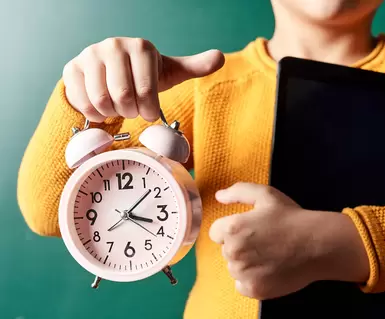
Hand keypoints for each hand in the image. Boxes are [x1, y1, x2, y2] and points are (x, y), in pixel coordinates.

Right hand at [63, 37, 224, 121]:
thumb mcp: (170, 72)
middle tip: (133, 110)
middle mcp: (112, 45)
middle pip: (122, 96)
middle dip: (131, 112)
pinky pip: (83, 102)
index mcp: (140, 46)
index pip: (146, 90)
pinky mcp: (71, 69)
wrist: (109, 73)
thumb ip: (195, 66)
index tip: (149, 111)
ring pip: (101, 100)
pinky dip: (94, 113)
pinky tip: (102, 108)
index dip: (148, 109)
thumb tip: (220, 57)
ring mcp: (88, 55)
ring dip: (112, 113)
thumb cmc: (144, 75)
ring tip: (119, 107)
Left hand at [208, 183, 370, 299]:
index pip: (216, 233)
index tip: (252, 230)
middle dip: (241, 247)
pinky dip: (253, 280)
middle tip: (265, 242)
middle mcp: (233, 252)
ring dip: (247, 264)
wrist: (317, 245)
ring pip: (234, 269)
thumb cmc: (292, 218)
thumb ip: (238, 192)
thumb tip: (218, 196)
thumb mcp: (266, 195)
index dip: (234, 230)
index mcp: (232, 228)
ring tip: (270, 256)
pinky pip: (243, 285)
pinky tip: (270, 270)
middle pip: (226, 251)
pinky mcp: (254, 290)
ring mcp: (243, 273)